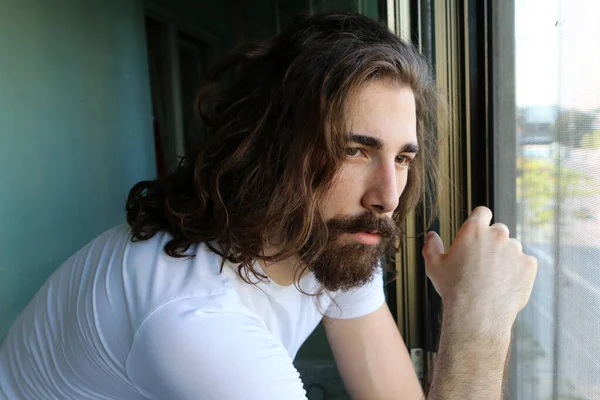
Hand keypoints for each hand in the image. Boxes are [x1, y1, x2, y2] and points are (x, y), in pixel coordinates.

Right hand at [422, 206, 537, 335]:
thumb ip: (431, 246)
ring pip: (513, 246)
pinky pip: (525, 262)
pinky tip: (505, 283)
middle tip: (483, 260)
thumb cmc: (453, 288)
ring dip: (506, 255)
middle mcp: (497, 235)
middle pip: (499, 229)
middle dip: (492, 240)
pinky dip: (518, 269)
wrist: (477, 313)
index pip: (482, 212)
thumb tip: (431, 235)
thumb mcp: (434, 265)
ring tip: (494, 276)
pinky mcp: (529, 265)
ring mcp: (515, 249)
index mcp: (473, 230)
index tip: (478, 230)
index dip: (480, 220)